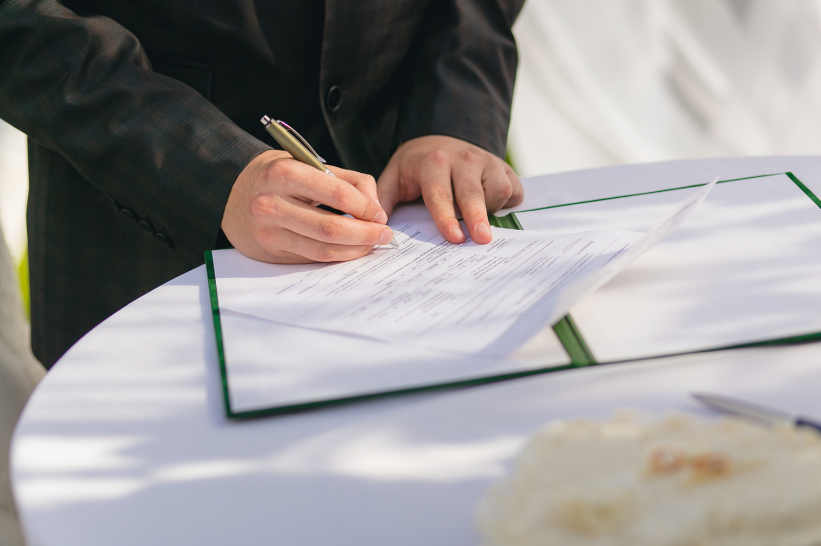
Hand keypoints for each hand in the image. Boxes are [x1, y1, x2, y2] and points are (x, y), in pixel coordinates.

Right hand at [222, 150, 393, 263]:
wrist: (230, 191)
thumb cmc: (276, 176)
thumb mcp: (307, 164)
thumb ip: (346, 180)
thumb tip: (375, 207)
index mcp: (284, 173)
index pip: (337, 194)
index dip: (365, 208)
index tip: (380, 215)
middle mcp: (272, 203)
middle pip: (331, 228)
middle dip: (366, 234)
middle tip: (384, 234)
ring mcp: (268, 231)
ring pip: (323, 249)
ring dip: (355, 249)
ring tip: (372, 243)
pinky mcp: (269, 250)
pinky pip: (311, 257)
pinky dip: (336, 255)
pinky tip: (350, 250)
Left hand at [377, 135, 523, 243]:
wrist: (441, 136)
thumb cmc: (417, 165)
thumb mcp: (394, 176)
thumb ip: (382, 199)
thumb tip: (376, 224)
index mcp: (433, 163)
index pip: (440, 194)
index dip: (447, 218)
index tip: (454, 238)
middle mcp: (463, 159)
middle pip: (473, 193)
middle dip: (478, 217)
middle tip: (482, 239)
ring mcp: (486, 161)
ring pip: (498, 190)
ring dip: (491, 209)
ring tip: (477, 218)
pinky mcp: (504, 167)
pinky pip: (514, 189)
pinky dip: (508, 202)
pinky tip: (493, 207)